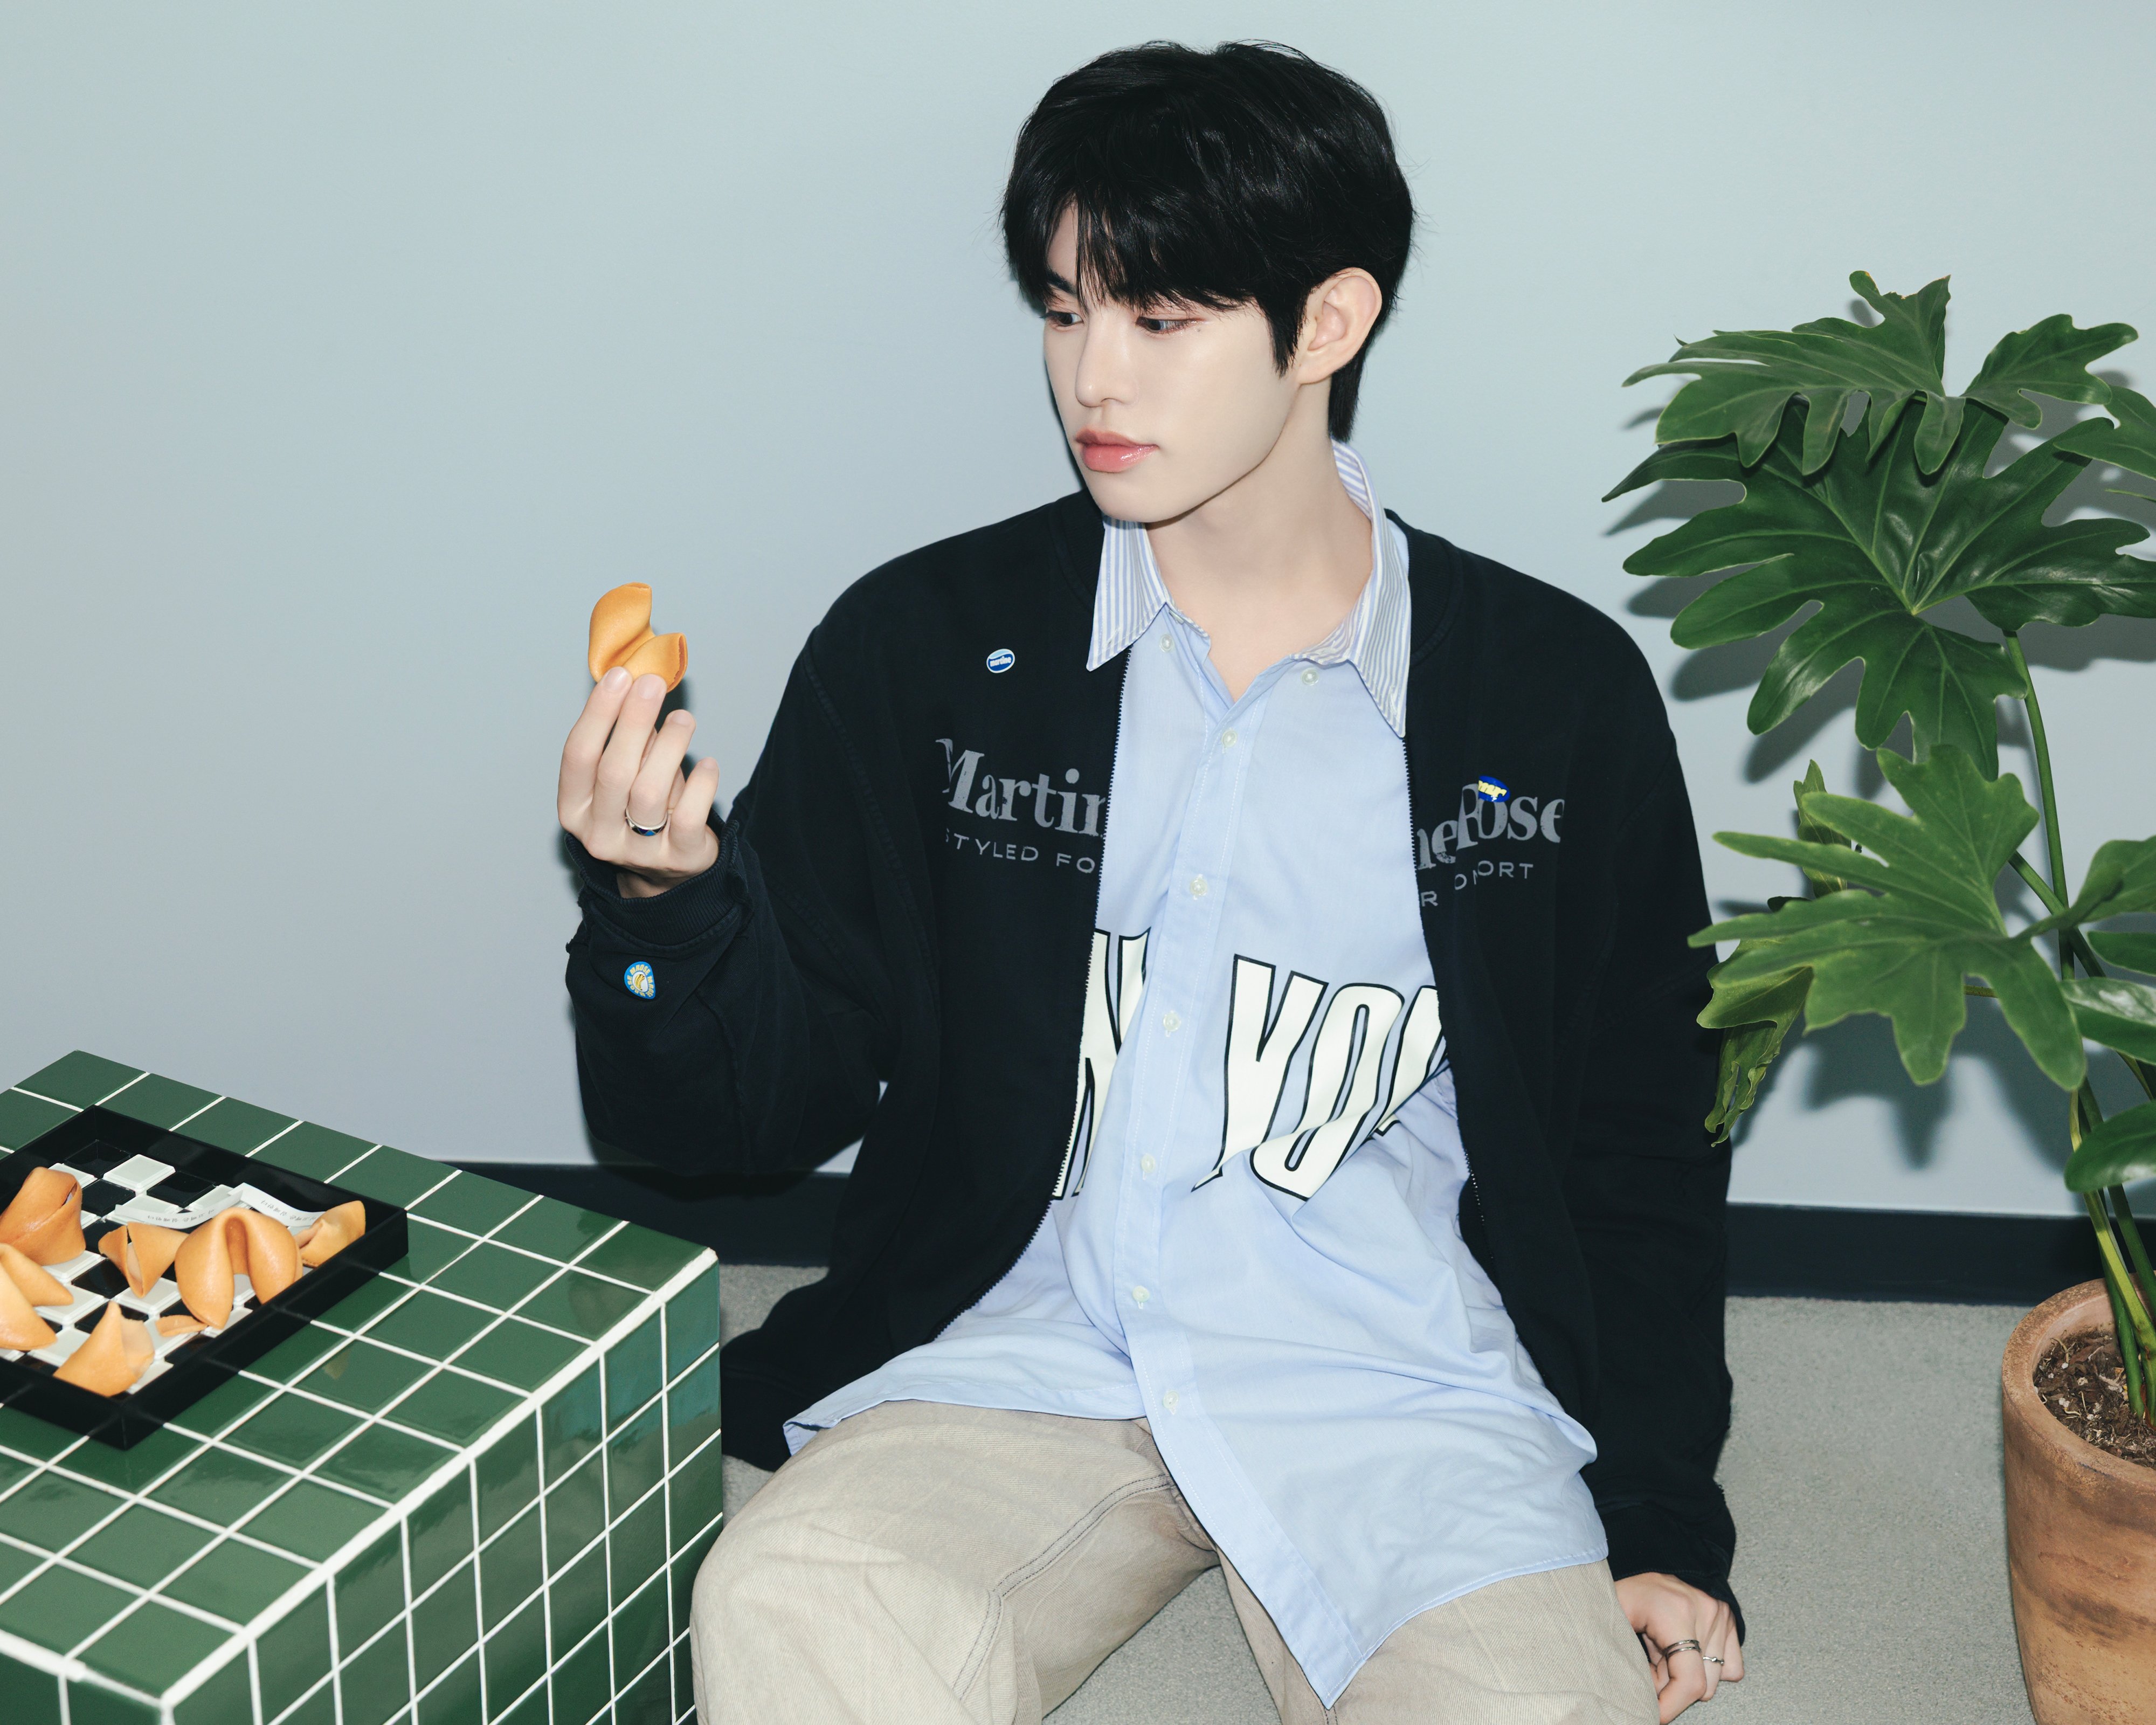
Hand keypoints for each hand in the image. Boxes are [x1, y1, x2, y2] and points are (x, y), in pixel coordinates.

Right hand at [558, 667, 721, 897]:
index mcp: (574, 809)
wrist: (668, 871)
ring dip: (669, 747)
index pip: (578, 755)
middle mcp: (599, 834)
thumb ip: (627, 737)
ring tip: (683, 720)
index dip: (598, 713)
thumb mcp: (626, 774)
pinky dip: (701, 784)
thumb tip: (639, 682)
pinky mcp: (679, 859)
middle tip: (652, 684)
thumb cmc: (641, 809)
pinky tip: (708, 764)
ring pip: (649, 792)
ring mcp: (638, 852)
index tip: (619, 675)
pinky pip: (689, 816)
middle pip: (613, 772)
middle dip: (632, 722)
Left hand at [1614, 1571, 1743, 1720]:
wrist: (1654, 1555)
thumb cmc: (1630, 1589)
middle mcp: (1706, 1612)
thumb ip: (1629, 1658)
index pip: (1688, 1680)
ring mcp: (1723, 1616)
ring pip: (1715, 1681)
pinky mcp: (1732, 1621)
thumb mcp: (1617, 1616)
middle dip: (1672, 1687)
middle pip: (1701, 1686)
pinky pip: (1733, 1669)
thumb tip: (1644, 1698)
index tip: (1653, 1715)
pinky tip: (1685, 1651)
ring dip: (1688, 1677)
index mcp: (1675, 1611)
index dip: (1670, 1706)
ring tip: (1664, 1653)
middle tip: (1650, 1666)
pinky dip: (1709, 1669)